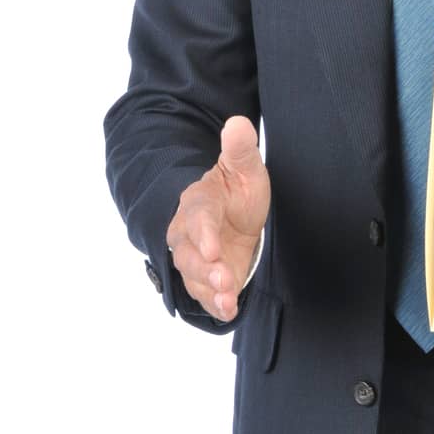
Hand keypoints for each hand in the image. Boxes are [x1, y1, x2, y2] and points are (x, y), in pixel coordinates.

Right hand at [166, 115, 269, 321]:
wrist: (235, 216)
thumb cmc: (237, 191)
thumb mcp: (244, 169)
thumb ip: (240, 150)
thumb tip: (237, 123)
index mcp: (199, 204)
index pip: (197, 217)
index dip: (203, 232)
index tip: (213, 247)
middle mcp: (190, 234)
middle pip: (189, 253)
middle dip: (204, 268)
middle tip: (224, 278)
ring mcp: (197, 260)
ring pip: (194, 277)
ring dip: (210, 290)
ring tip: (228, 299)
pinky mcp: (207, 280)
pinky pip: (205, 295)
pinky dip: (215, 305)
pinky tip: (228, 311)